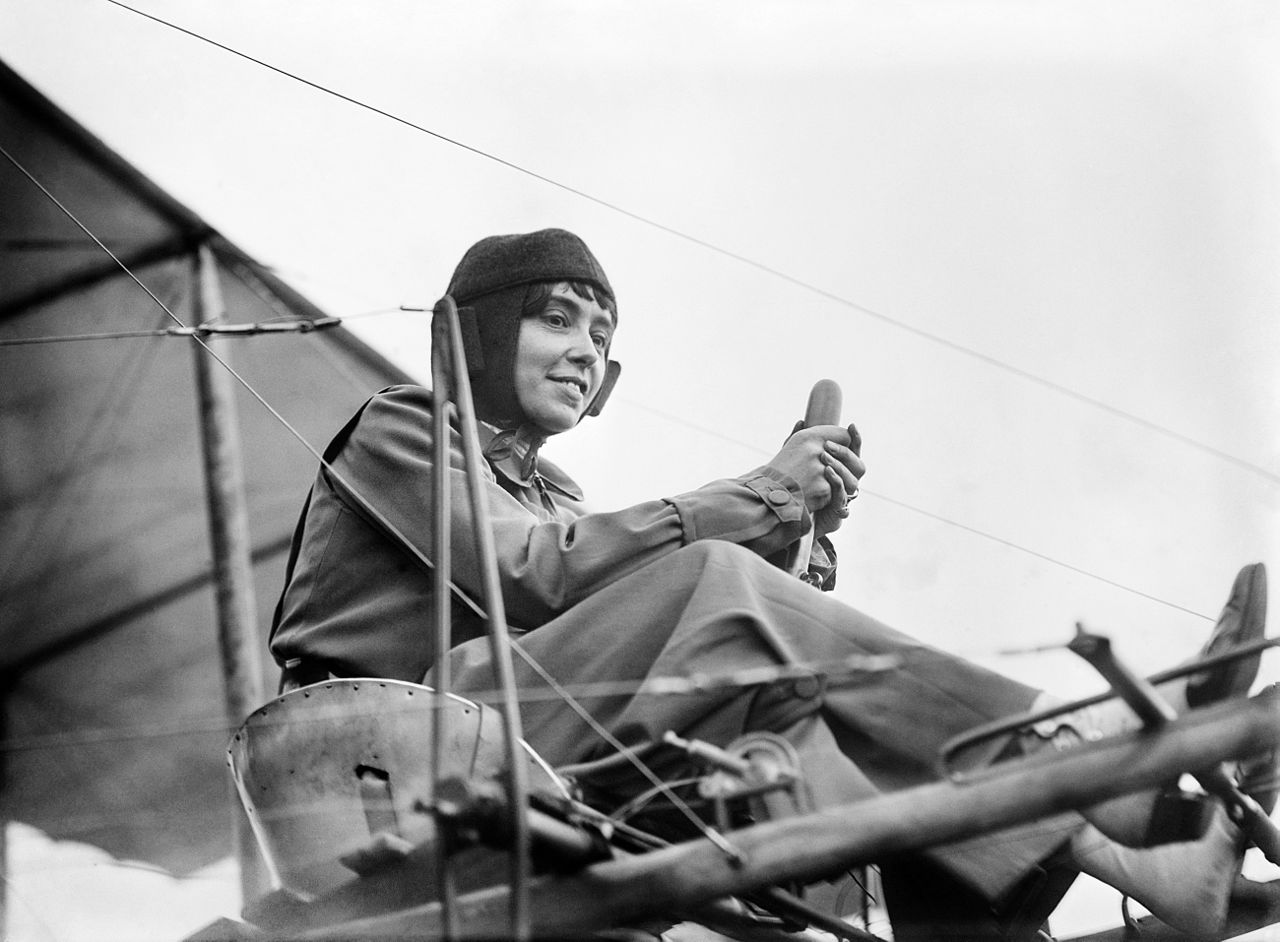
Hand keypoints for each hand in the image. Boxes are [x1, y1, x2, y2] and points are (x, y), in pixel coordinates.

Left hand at [767, 422, 864, 536]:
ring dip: (839, 469)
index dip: (855, 439)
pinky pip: (843, 499)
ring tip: (824, 460)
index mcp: (839, 471)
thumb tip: (800, 422)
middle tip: (827, 446)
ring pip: (853, 482)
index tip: (851, 426)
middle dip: (845, 454)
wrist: (791, 519)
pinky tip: (827, 474)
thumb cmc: (795, 489)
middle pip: (859, 466)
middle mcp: (846, 484)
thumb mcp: (793, 463)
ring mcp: (844, 499)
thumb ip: (796, 443)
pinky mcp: (837, 513)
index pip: (853, 453)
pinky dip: (836, 485)